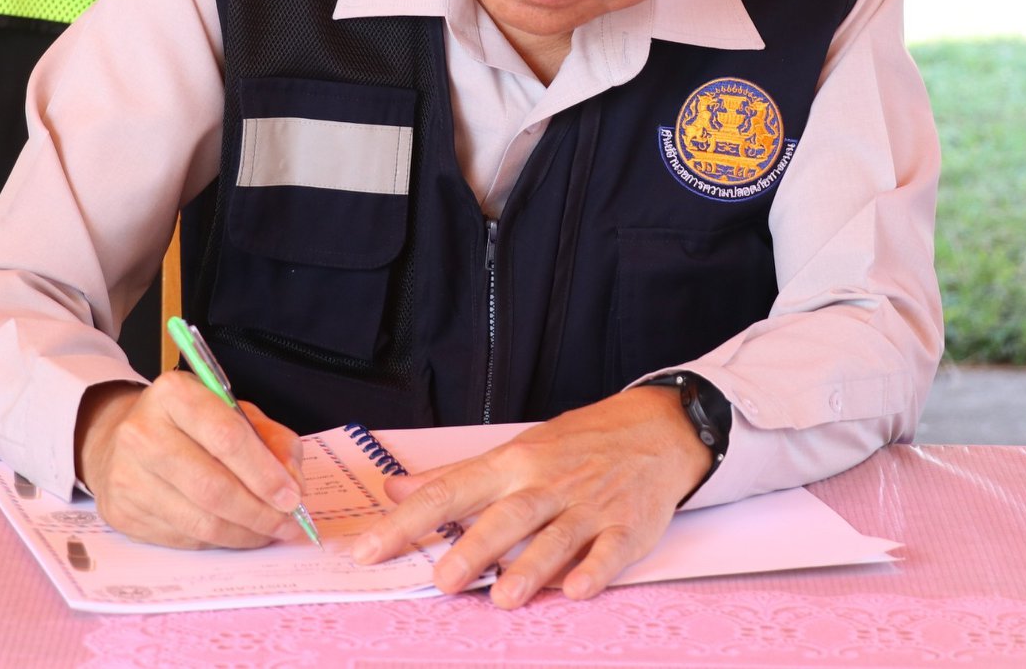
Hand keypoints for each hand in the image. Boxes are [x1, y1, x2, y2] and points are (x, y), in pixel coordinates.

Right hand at [72, 372, 307, 548]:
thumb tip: (292, 485)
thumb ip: (272, 441)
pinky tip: (234, 533)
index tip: (292, 497)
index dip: (265, 473)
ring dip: (244, 534)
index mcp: (174, 394)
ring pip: (200, 521)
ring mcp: (127, 476)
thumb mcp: (234, 413)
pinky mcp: (122, 513)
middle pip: (212, 487)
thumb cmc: (189, 425)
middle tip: (287, 524)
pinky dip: (218, 541)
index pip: (227, 437)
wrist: (119, 441)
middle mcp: (142, 433)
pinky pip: (184, 538)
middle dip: (259, 513)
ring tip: (268, 532)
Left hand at [352, 387, 711, 607]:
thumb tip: (393, 489)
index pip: (449, 491)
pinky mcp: (628, 525)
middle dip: (474, 548)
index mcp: (512, 462)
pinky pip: (610, 550)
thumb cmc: (578, 444)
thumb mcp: (514, 449)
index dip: (406, 522)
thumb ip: (453, 476)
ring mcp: (589, 504)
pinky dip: (594, 569)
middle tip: (441, 581)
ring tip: (504, 598)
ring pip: (556, 535)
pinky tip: (577, 589)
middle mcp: (547, 482)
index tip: (368, 550)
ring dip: (531, 567)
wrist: (657, 428)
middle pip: (505, 515)